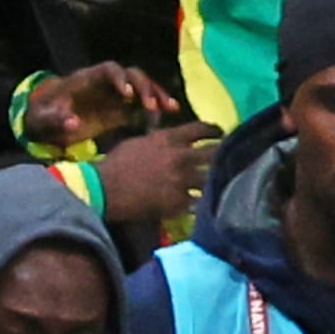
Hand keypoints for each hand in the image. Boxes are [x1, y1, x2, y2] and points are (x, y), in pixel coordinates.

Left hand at [22, 62, 181, 150]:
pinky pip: (142, 103)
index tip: (126, 94)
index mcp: (87, 79)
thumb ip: (55, 119)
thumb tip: (73, 121)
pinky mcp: (121, 109)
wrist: (45, 123)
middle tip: (152, 106)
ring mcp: (115, 95)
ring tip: (170, 108)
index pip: (108, 69)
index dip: (119, 78)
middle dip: (143, 87)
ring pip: (141, 87)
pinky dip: (156, 105)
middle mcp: (105, 83)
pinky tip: (171, 112)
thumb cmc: (42, 116)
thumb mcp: (42, 119)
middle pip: (130, 75)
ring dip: (156, 94)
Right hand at [95, 120, 221, 225]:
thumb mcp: (138, 142)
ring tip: (221, 181)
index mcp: (170, 139)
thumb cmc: (116, 163)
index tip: (219, 132)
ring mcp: (182, 181)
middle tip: (229, 155)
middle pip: (214, 151)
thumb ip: (159, 140)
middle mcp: (181, 157)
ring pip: (211, 178)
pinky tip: (205, 204)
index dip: (214, 129)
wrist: (105, 189)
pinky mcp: (179, 203)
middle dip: (223, 152)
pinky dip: (201, 203)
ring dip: (215, 179)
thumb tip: (171, 141)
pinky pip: (199, 203)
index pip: (201, 128)